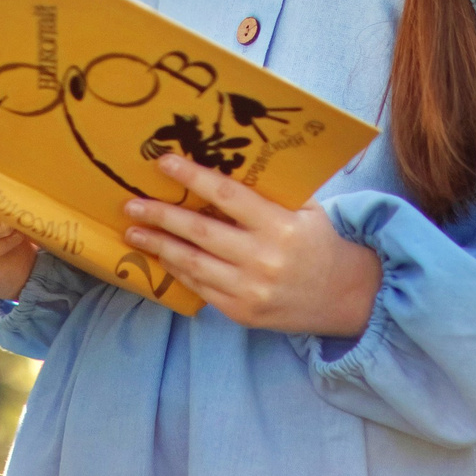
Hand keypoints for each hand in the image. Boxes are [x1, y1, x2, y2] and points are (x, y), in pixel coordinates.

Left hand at [122, 154, 381, 336]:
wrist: (344, 296)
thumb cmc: (318, 242)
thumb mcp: (303, 209)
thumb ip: (267, 193)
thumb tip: (218, 168)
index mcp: (280, 225)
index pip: (227, 195)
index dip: (192, 177)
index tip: (162, 162)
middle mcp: (262, 258)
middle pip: (199, 231)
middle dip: (160, 216)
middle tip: (131, 204)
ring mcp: (250, 289)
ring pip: (192, 263)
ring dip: (158, 246)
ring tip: (133, 231)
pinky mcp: (241, 312)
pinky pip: (199, 288)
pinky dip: (177, 270)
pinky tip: (161, 256)